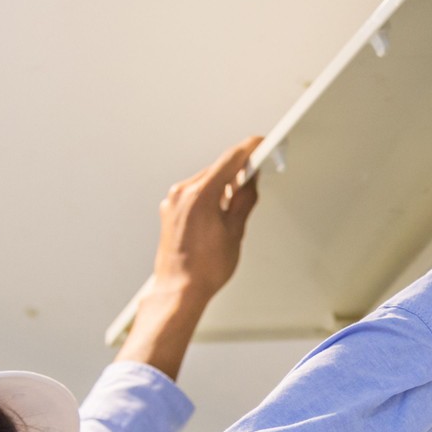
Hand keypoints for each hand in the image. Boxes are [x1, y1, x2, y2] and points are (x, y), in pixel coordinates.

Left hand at [149, 136, 263, 302]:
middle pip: (218, 168)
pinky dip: (211, 195)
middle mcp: (182, 193)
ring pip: (206, 180)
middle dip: (239, 171)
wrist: (179, 289)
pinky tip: (221, 212)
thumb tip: (251, 180)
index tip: (261, 143)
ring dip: (225, 185)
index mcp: (200, 196)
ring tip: (237, 206)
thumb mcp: (235, 231)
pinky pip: (195, 192)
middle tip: (258, 176)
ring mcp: (173, 201)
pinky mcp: (170, 209)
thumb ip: (245, 199)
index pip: (230, 159)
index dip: (250, 148)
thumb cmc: (204, 269)